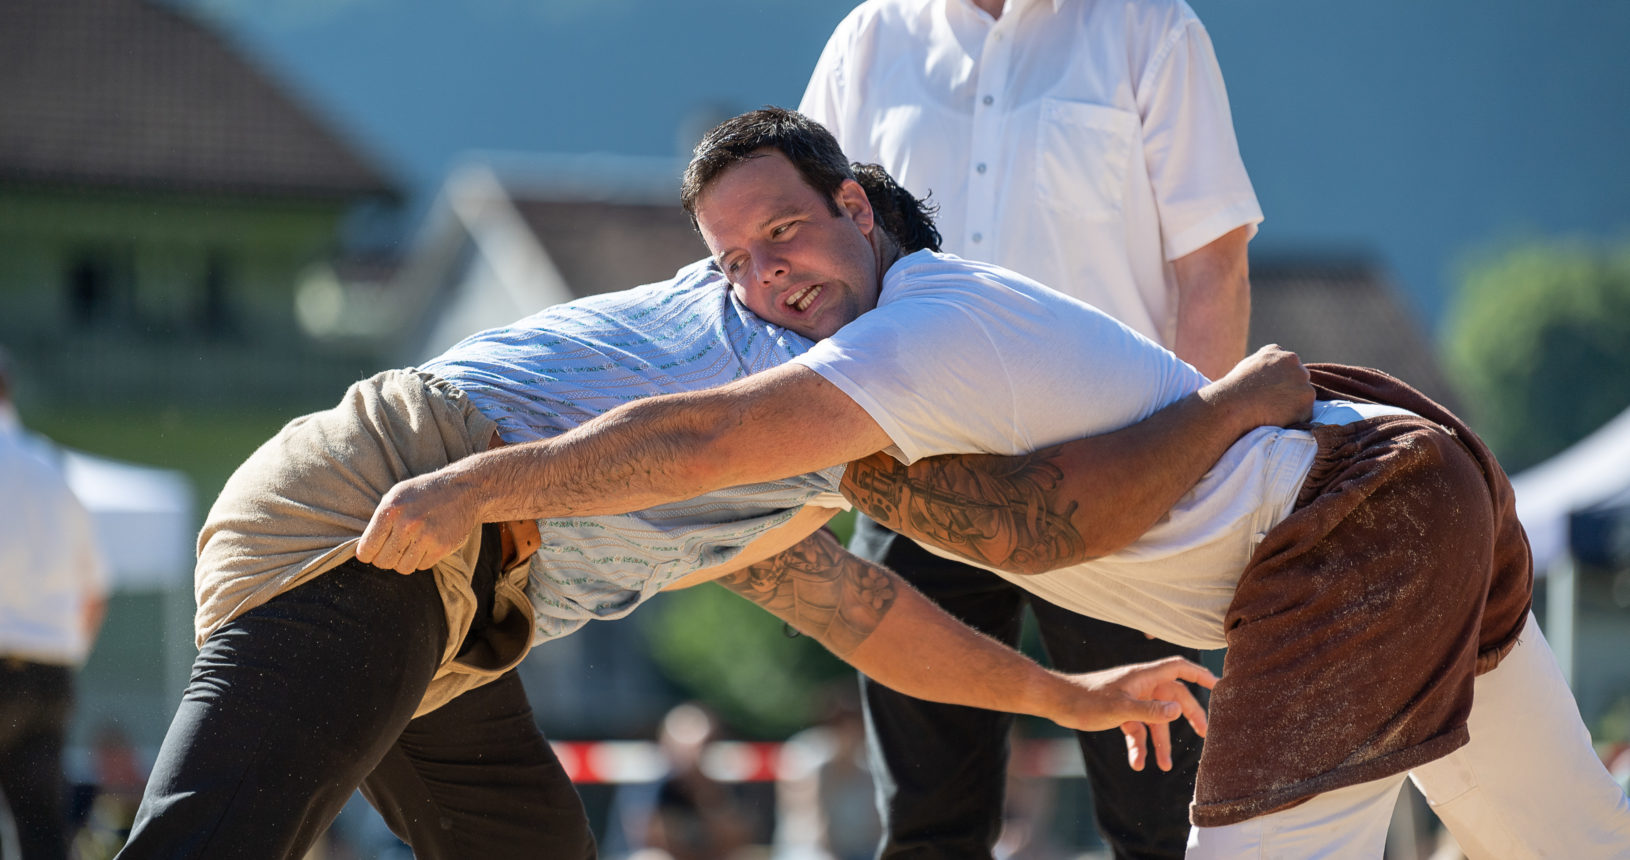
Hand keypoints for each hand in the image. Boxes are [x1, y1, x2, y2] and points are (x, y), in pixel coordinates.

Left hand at [355, 470, 479, 573]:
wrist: (465, 489)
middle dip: (385, 559)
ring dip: (404, 561)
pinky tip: (426, 546)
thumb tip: (364, 547)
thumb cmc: (426, 492)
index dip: (367, 554)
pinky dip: (422, 560)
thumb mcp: (397, 495)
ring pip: (402, 568)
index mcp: (390, 509)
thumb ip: (381, 518)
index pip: (367, 548)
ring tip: (410, 548)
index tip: (371, 554)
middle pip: (383, 562)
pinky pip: (422, 566)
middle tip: (393, 551)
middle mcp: (407, 524)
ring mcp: (426, 537)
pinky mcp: (442, 547)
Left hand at [1052, 656, 1216, 772]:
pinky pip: (1137, 729)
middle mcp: (1141, 685)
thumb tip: (1179, 710)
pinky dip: (1138, 745)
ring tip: (1163, 766)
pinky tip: (1137, 763)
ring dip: (1159, 742)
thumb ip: (1150, 711)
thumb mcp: (1120, 709)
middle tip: (1204, 735)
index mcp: (1144, 676)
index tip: (1218, 684)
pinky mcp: (1120, 711)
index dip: (1199, 674)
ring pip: (1154, 720)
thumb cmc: (1086, 699)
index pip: (1179, 668)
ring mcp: (1131, 698)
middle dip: (1188, 717)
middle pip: (1173, 698)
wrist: (1057, 702)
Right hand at [1203, 343, 1313, 429]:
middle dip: (1290, 391)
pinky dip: (1294, 419)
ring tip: (1273, 413)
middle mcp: (1296, 366)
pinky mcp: (1306, 403)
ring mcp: (1303, 384)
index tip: (1271, 391)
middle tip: (1273, 404)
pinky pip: (1305, 415)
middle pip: (1300, 381)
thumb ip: (1265, 363)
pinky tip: (1277, 420)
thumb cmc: (1236, 387)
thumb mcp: (1249, 364)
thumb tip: (1269, 369)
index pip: (1290, 367)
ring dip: (1293, 405)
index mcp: (1282, 355)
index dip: (1281, 380)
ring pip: (1304, 397)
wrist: (1234, 405)